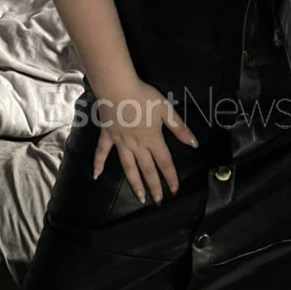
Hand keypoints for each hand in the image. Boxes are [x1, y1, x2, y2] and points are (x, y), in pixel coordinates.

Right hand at [91, 77, 197, 204]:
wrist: (117, 88)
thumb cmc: (143, 97)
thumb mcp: (166, 110)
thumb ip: (179, 128)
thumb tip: (194, 143)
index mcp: (153, 139)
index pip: (165, 162)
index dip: (171, 177)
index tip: (174, 191)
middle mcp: (137, 146)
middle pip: (147, 169)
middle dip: (154, 186)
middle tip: (158, 201)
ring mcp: (120, 143)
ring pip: (128, 167)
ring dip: (134, 183)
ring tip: (139, 197)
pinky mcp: (107, 136)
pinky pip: (102, 153)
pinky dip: (98, 164)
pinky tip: (96, 175)